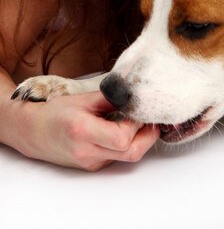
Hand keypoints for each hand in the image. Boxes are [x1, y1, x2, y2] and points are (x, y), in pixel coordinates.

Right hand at [7, 91, 159, 170]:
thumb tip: (135, 96)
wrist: (33, 132)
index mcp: (83, 131)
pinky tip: (124, 129)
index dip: (137, 124)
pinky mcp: (93, 165)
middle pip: (131, 154)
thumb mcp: (83, 98)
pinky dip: (126, 144)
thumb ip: (111, 98)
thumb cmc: (56, 112)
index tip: (139, 109)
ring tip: (139, 121)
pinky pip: (117, 157)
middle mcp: (88, 151)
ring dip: (140, 140)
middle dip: (148, 136)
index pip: (122, 137)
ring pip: (127, 157)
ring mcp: (91, 162)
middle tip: (151, 119)